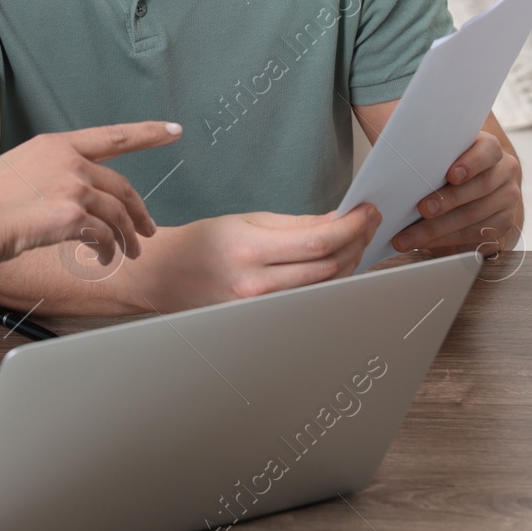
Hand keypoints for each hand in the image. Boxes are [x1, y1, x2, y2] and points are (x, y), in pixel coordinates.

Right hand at [0, 121, 181, 265]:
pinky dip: (108, 250)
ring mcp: (71, 186)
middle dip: (139, 211)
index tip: (172, 130)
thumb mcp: (15, 172)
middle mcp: (68, 161)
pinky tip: (102, 259)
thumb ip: (48, 177)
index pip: (112, 136)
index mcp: (54, 145)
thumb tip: (66, 199)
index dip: (148, 132)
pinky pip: (104, 236)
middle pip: (122, 186)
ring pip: (118, 214)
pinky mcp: (71, 216)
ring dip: (128, 237)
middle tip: (146, 230)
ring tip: (129, 253)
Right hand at [115, 204, 382, 312]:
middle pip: (328, 267)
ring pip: (324, 287)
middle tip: (368, 222)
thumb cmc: (200, 243)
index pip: (317, 242)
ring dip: (348, 261)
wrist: (163, 275)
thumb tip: (336, 221)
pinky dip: (328, 281)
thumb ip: (293, 224)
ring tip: (356, 240)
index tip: (366, 211)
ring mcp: (260, 307)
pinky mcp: (263, 319)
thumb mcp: (244, 221)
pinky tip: (336, 264)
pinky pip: (307, 299)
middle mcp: (256, 284)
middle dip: (356, 242)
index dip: (351, 227)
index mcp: (249, 250)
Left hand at [394, 130, 523, 256]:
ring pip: (475, 216)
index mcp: (489, 148)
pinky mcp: (502, 223)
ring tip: (408, 236)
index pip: (488, 150)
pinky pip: (476, 236)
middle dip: (448, 200)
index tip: (451, 174)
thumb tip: (390, 158)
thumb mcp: (435, 153)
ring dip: (438, 228)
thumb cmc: (440, 165)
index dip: (471, 163)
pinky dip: (446, 241)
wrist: (463, 185)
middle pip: (480, 187)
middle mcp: (504, 172)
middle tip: (422, 209)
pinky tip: (424, 243)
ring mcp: (507, 199)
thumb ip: (423, 150)